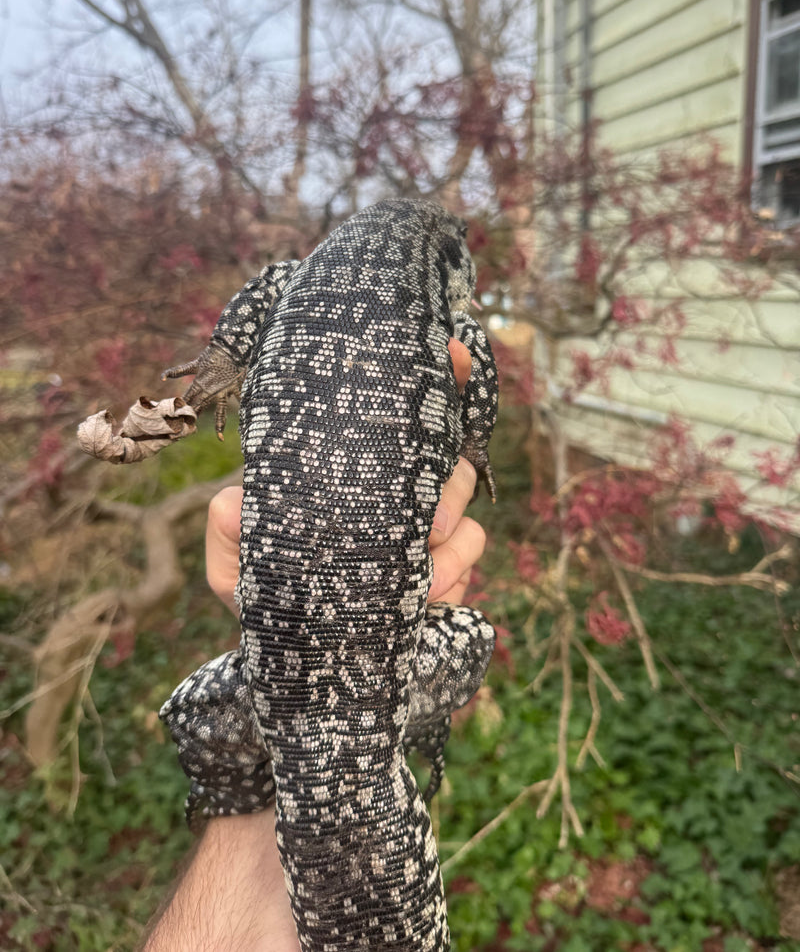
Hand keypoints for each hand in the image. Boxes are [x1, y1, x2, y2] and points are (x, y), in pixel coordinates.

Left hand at [206, 338, 485, 612]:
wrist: (315, 667)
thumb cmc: (274, 607)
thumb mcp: (238, 577)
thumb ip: (228, 540)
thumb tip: (230, 500)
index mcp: (346, 476)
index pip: (390, 419)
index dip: (431, 382)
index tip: (454, 354)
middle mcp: (390, 492)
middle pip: (441, 454)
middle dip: (444, 480)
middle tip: (426, 520)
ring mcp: (425, 528)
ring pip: (463, 496)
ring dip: (449, 528)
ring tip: (422, 565)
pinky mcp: (452, 565)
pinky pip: (474, 542)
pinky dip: (457, 566)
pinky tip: (427, 594)